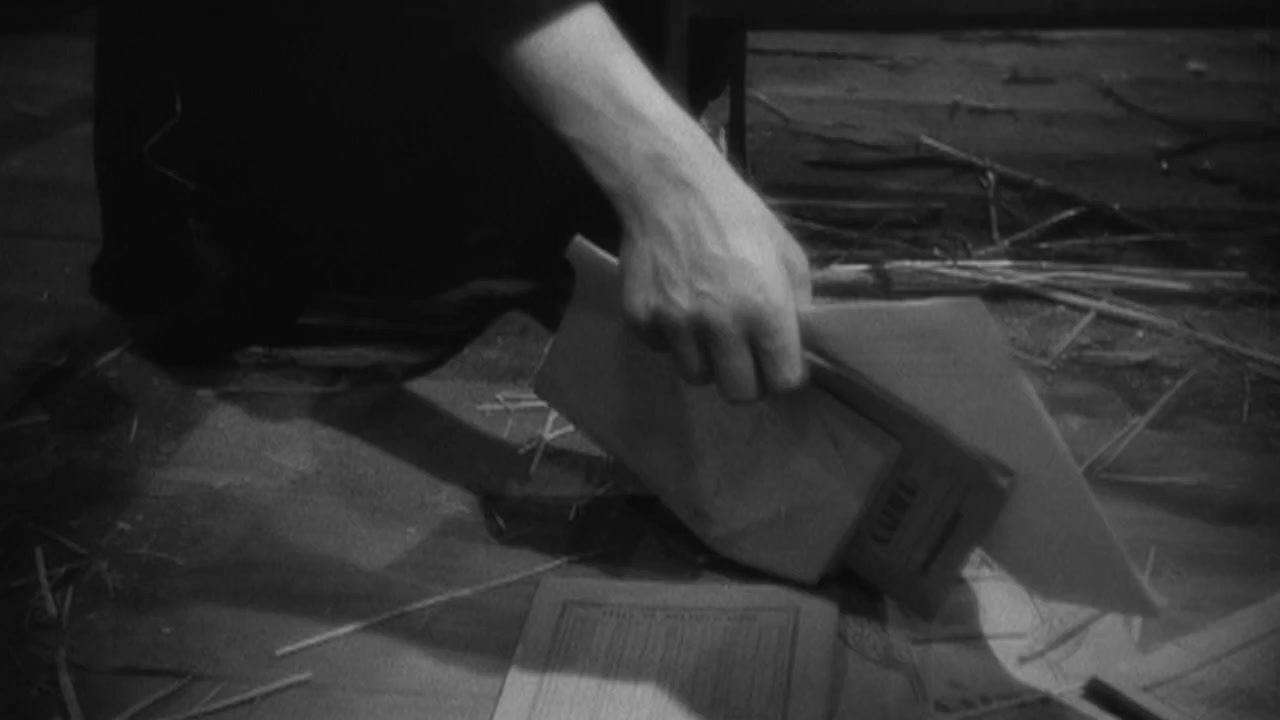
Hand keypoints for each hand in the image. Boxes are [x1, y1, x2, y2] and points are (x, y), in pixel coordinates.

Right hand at [618, 160, 811, 401]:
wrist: (670, 187)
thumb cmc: (737, 215)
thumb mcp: (786, 251)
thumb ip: (798, 302)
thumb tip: (802, 341)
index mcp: (765, 308)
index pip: (783, 380)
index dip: (784, 373)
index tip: (778, 361)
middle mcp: (721, 324)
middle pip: (739, 393)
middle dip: (747, 379)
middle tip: (744, 356)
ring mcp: (676, 325)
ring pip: (697, 376)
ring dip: (707, 360)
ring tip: (707, 328)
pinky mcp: (642, 319)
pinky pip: (662, 349)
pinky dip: (671, 337)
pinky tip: (676, 305)